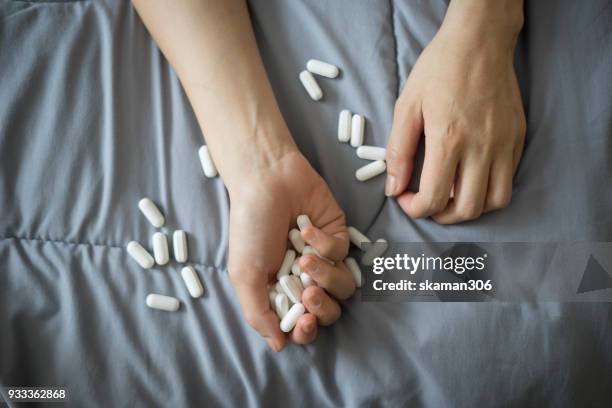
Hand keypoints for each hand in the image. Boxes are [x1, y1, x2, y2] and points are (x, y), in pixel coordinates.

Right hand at [227, 149, 355, 351]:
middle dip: (321, 308)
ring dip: (326, 276)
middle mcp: (305, 279)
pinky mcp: (339, 237)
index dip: (305, 331)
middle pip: (328, 312)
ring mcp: (324, 258)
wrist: (266, 179)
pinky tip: (304, 227)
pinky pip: (343, 254)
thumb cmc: (250, 226)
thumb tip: (278, 346)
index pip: (300, 326)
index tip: (302, 319)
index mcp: (280, 292)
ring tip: (305, 257)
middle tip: (309, 294)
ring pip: (343, 288)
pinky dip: (324, 243)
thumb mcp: (244, 273)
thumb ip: (257, 313)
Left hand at [386, 0, 525, 223]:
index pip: (435, 198)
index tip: (405, 198)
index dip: (415, 209)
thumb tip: (393, 187)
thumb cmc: (439, 69)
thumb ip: (399, 151)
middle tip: (428, 203)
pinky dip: (489, 189)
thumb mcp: (407, 106)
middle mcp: (482, 147)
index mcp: (449, 139)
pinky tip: (471, 175)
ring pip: (496, 201)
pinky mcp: (518, 138)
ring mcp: (505, 144)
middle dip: (442, 216)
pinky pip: (509, 179)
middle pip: (468, 209)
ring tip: (452, 196)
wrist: (480, 41)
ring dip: (471, 208)